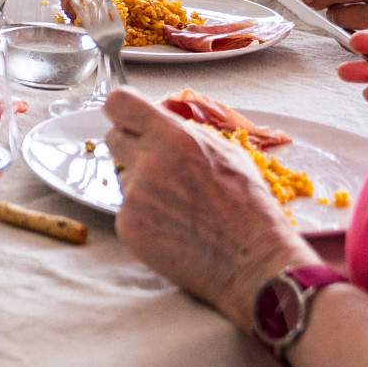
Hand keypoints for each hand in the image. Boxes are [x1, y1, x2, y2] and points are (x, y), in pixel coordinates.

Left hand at [104, 88, 317, 331]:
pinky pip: (124, 211)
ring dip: (141, 186)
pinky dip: (143, 218)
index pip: (119, 103)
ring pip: (123, 177)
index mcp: (174, 137)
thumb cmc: (250, 209)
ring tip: (178, 208)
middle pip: (114, 138)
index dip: (122, 111)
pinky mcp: (128, 225)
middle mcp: (149, 161)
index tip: (127, 119)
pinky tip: (172, 230)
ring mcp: (134, 195)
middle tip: (157, 168)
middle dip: (131, 148)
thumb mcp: (228, 154)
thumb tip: (161, 122)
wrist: (254, 263)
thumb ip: (187, 134)